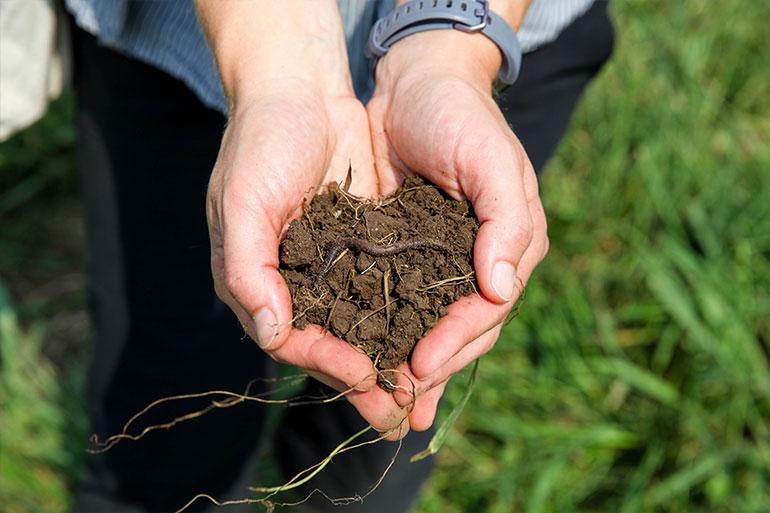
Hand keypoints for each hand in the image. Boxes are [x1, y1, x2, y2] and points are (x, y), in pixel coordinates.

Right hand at [206, 79, 414, 438]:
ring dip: (390, 360)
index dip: (328, 363)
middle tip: (402, 417)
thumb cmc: (261, 144)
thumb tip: (269, 331)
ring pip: (362, 327)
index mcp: (259, 282)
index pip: (292, 340)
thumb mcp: (243, 202)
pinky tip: (432, 336)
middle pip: (331, 345)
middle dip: (366, 382)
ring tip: (424, 392)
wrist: (300, 93)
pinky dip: (404, 317)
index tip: (367, 377)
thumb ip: (246, 268)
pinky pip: (384, 292)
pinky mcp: (363, 247)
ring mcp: (332, 267)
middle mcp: (295, 283)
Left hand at [367, 30, 548, 429]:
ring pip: (432, 326)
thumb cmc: (461, 117)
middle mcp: (481, 262)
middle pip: (461, 330)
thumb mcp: (491, 161)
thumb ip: (506, 223)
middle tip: (398, 408)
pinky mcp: (411, 253)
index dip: (453, 342)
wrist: (420, 83)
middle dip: (433, 370)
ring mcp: (446, 261)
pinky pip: (404, 303)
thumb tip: (503, 288)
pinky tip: (376, 361)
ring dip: (413, 367)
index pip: (484, 310)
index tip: (417, 367)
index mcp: (510, 247)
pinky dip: (393, 334)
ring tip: (389, 406)